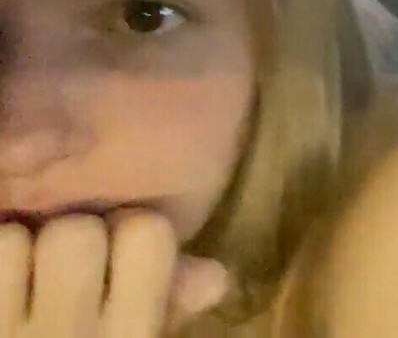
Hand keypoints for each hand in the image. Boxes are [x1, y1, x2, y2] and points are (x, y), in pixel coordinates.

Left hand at [0, 210, 228, 336]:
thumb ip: (167, 308)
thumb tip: (215, 275)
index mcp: (131, 337)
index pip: (148, 234)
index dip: (131, 233)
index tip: (120, 256)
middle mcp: (72, 335)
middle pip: (77, 232)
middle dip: (68, 241)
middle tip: (61, 275)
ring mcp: (12, 333)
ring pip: (15, 242)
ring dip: (15, 254)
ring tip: (20, 289)